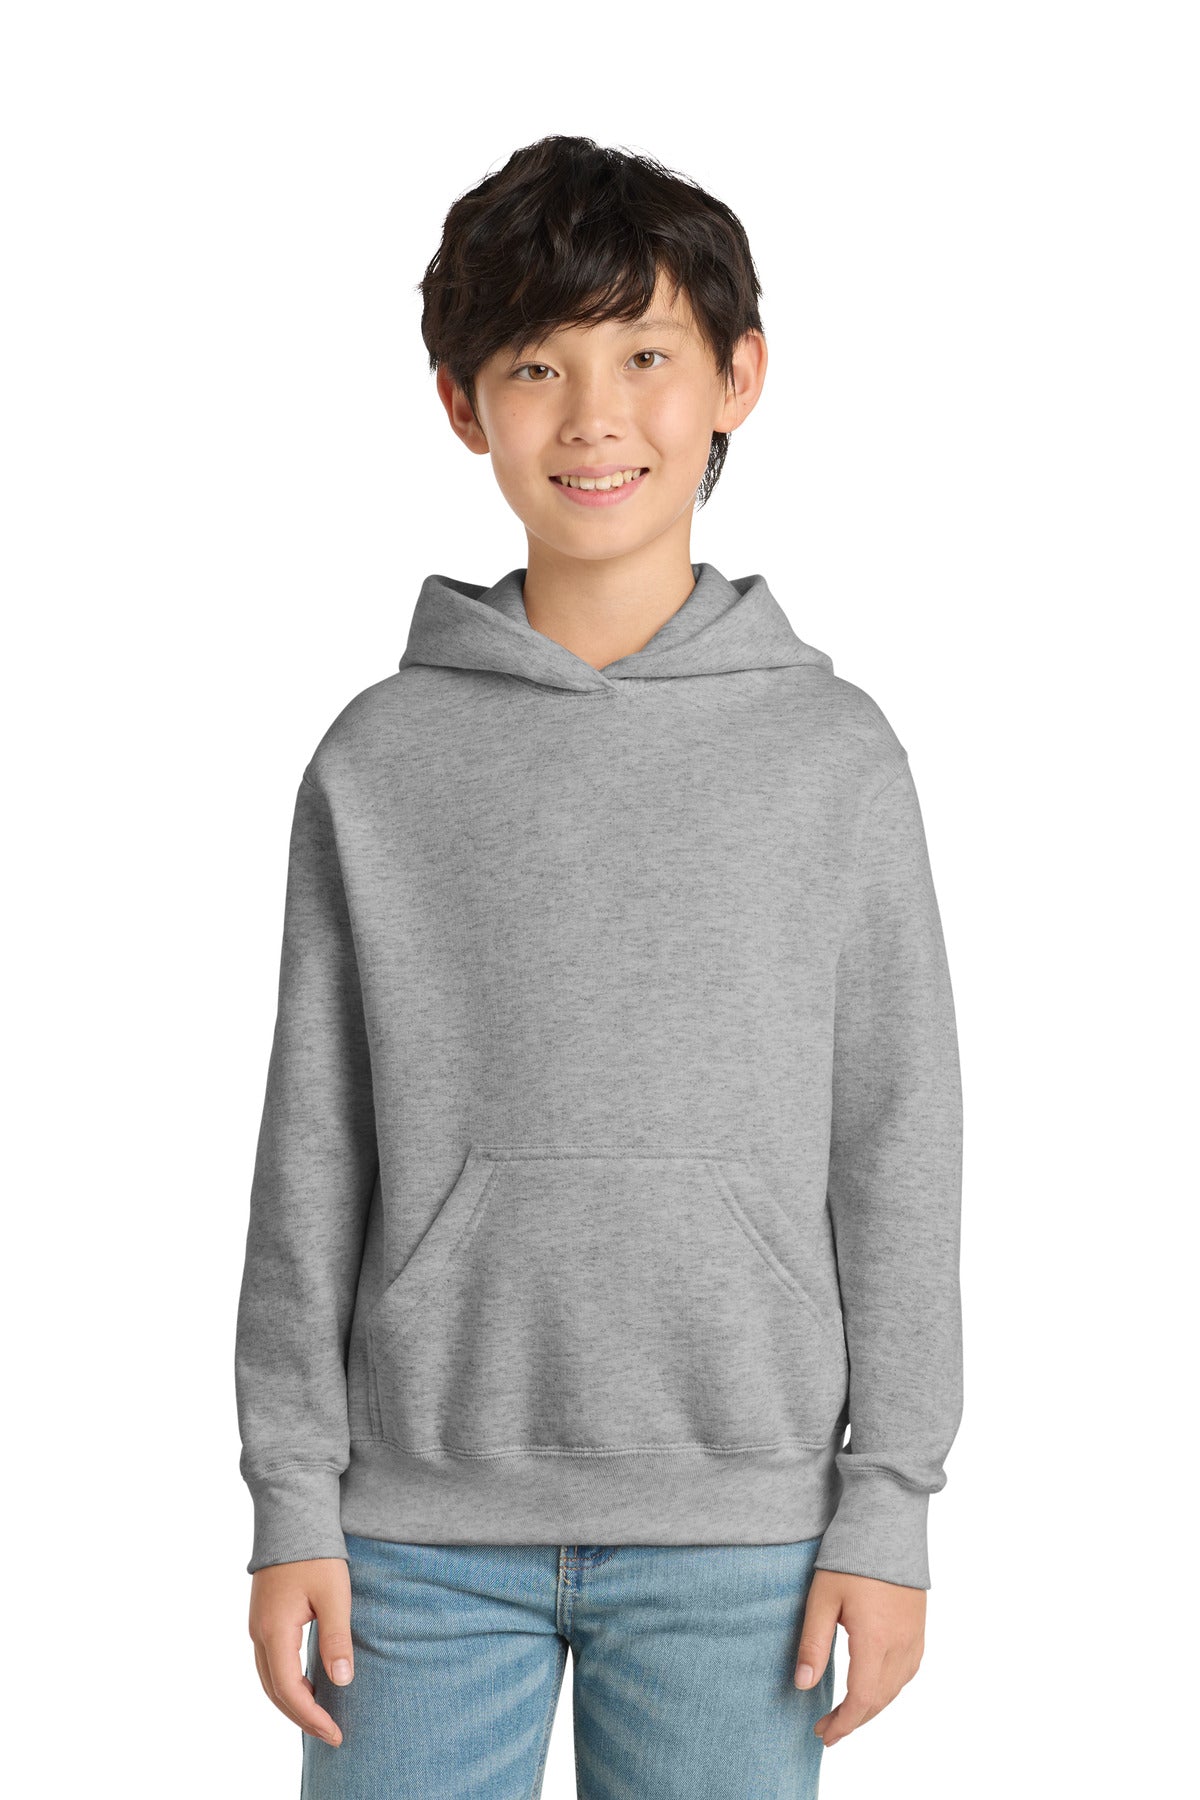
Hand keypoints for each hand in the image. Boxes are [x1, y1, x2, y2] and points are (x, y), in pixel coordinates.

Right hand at [248, 1557, 354, 1746]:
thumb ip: (336, 1638)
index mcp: (275, 1631)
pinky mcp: (263, 1618)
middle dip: (301, 1717)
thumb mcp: (334, 1595)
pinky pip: (269, 1664)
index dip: (312, 1717)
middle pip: (274, 1692)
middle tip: (330, 1734)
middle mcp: (259, 1634)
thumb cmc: (315, 1554)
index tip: (336, 1733)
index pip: (289, 1691)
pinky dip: (286, 1683)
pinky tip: (309, 1684)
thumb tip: (342, 1681)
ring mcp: (257, 1626)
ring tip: (320, 1716)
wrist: (291, 1515)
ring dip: (292, 1702)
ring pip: (268, 1679)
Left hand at [793, 1568, 924, 1747]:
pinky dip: (888, 1690)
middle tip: (826, 1729)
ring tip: (846, 1714)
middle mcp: (901, 1646)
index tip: (823, 1734)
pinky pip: (906, 1673)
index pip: (862, 1699)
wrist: (887, 1525)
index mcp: (876, 1641)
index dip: (843, 1723)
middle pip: (879, 1700)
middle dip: (852, 1720)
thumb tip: (803, 1685)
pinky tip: (873, 1689)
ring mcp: (914, 1638)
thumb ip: (814, 1643)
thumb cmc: (850, 1559)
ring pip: (895, 1690)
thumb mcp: (822, 1599)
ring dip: (871, 1708)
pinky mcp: (918, 1629)